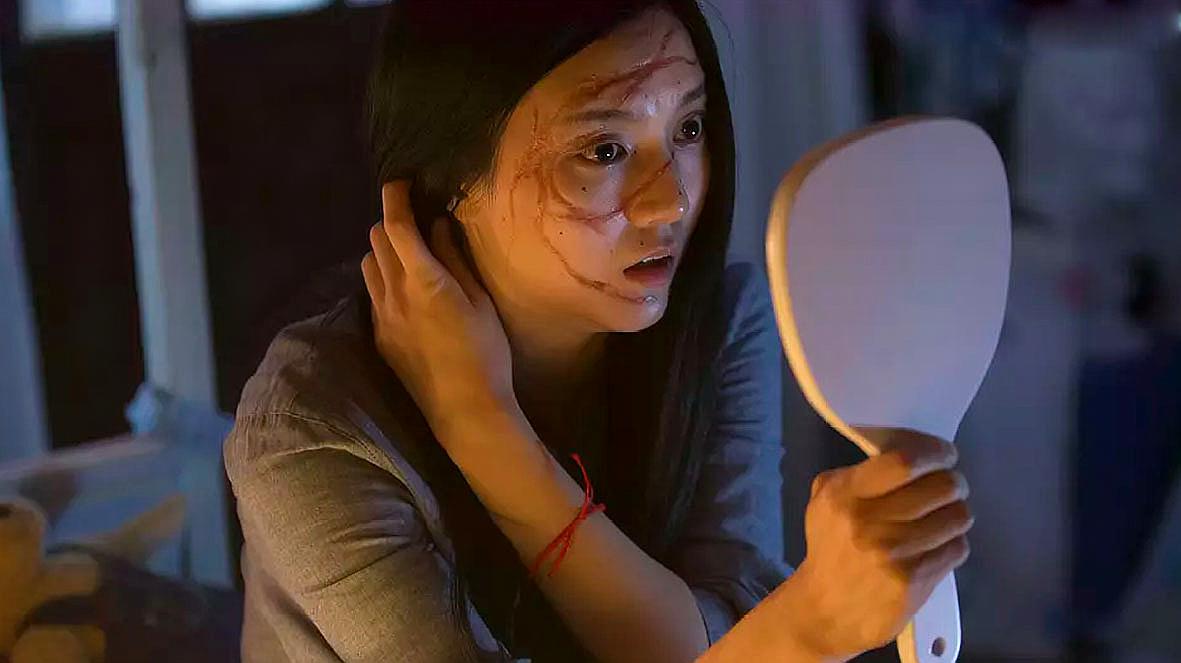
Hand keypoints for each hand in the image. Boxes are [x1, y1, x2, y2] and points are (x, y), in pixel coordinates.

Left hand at [361, 181, 514, 442]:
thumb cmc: (486, 352)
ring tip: (410, 257)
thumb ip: (454, 259)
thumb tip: (437, 224)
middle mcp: (393, 294)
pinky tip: (407, 292)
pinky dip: (384, 280)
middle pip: (375, 239)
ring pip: (368, 265)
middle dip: (391, 222)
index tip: (402, 182)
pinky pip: (372, 294)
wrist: (465, 410)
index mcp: (423, 280)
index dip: (394, 197)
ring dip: (384, 251)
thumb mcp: (479, 300)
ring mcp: (381, 317)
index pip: (395, 225)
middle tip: (416, 223)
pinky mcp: (379, 336)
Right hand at [783, 430, 972, 660]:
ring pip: (957, 516)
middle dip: (953, 482)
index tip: (944, 454)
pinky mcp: (915, 581)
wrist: (826, 611)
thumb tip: (906, 456)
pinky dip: (952, 543)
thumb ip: (859, 475)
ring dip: (955, 513)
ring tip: (943, 517)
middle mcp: (870, 522)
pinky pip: (957, 547)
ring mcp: (895, 554)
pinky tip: (936, 546)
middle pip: (942, 486)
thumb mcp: (824, 502)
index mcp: (846, 494)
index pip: (906, 461)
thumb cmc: (830, 548)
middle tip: (947, 487)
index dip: (935, 452)